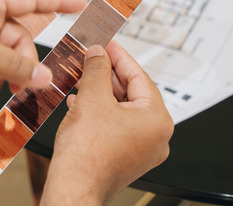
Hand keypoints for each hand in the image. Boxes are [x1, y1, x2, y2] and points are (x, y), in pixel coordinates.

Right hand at [43, 41, 172, 204]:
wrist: (74, 187)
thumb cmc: (87, 155)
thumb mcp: (92, 97)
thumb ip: (97, 69)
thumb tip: (98, 53)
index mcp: (157, 120)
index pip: (139, 77)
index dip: (119, 57)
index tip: (107, 45)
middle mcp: (156, 136)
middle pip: (133, 93)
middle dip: (108, 75)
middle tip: (92, 58)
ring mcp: (143, 149)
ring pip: (123, 110)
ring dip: (102, 93)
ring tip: (82, 78)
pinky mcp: (128, 157)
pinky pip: (117, 126)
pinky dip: (101, 112)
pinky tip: (81, 103)